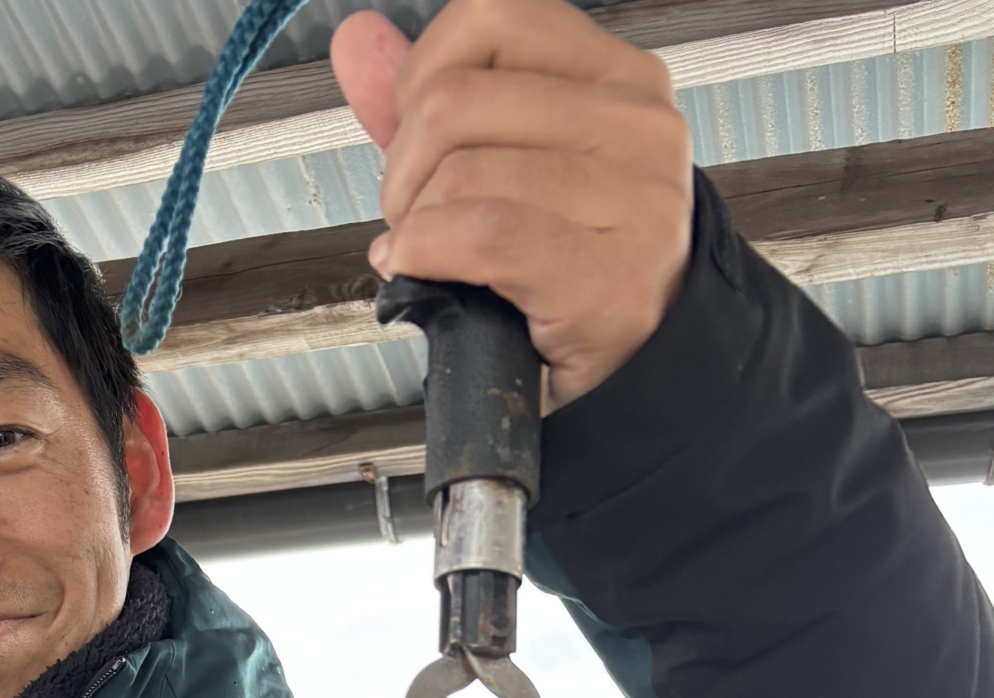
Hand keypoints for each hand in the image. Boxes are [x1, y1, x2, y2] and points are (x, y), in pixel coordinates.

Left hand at [332, 0, 693, 406]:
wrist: (637, 366)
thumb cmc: (571, 267)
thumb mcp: (506, 166)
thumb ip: (432, 101)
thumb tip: (356, 40)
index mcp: (616, 77)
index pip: (488, 16)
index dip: (421, 78)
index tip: (415, 140)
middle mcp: (636, 124)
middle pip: (457, 99)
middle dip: (403, 169)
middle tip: (411, 217)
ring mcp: (634, 201)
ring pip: (462, 173)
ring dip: (414, 226)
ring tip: (426, 254)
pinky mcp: (610, 276)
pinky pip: (484, 234)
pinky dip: (427, 253)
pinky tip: (419, 270)